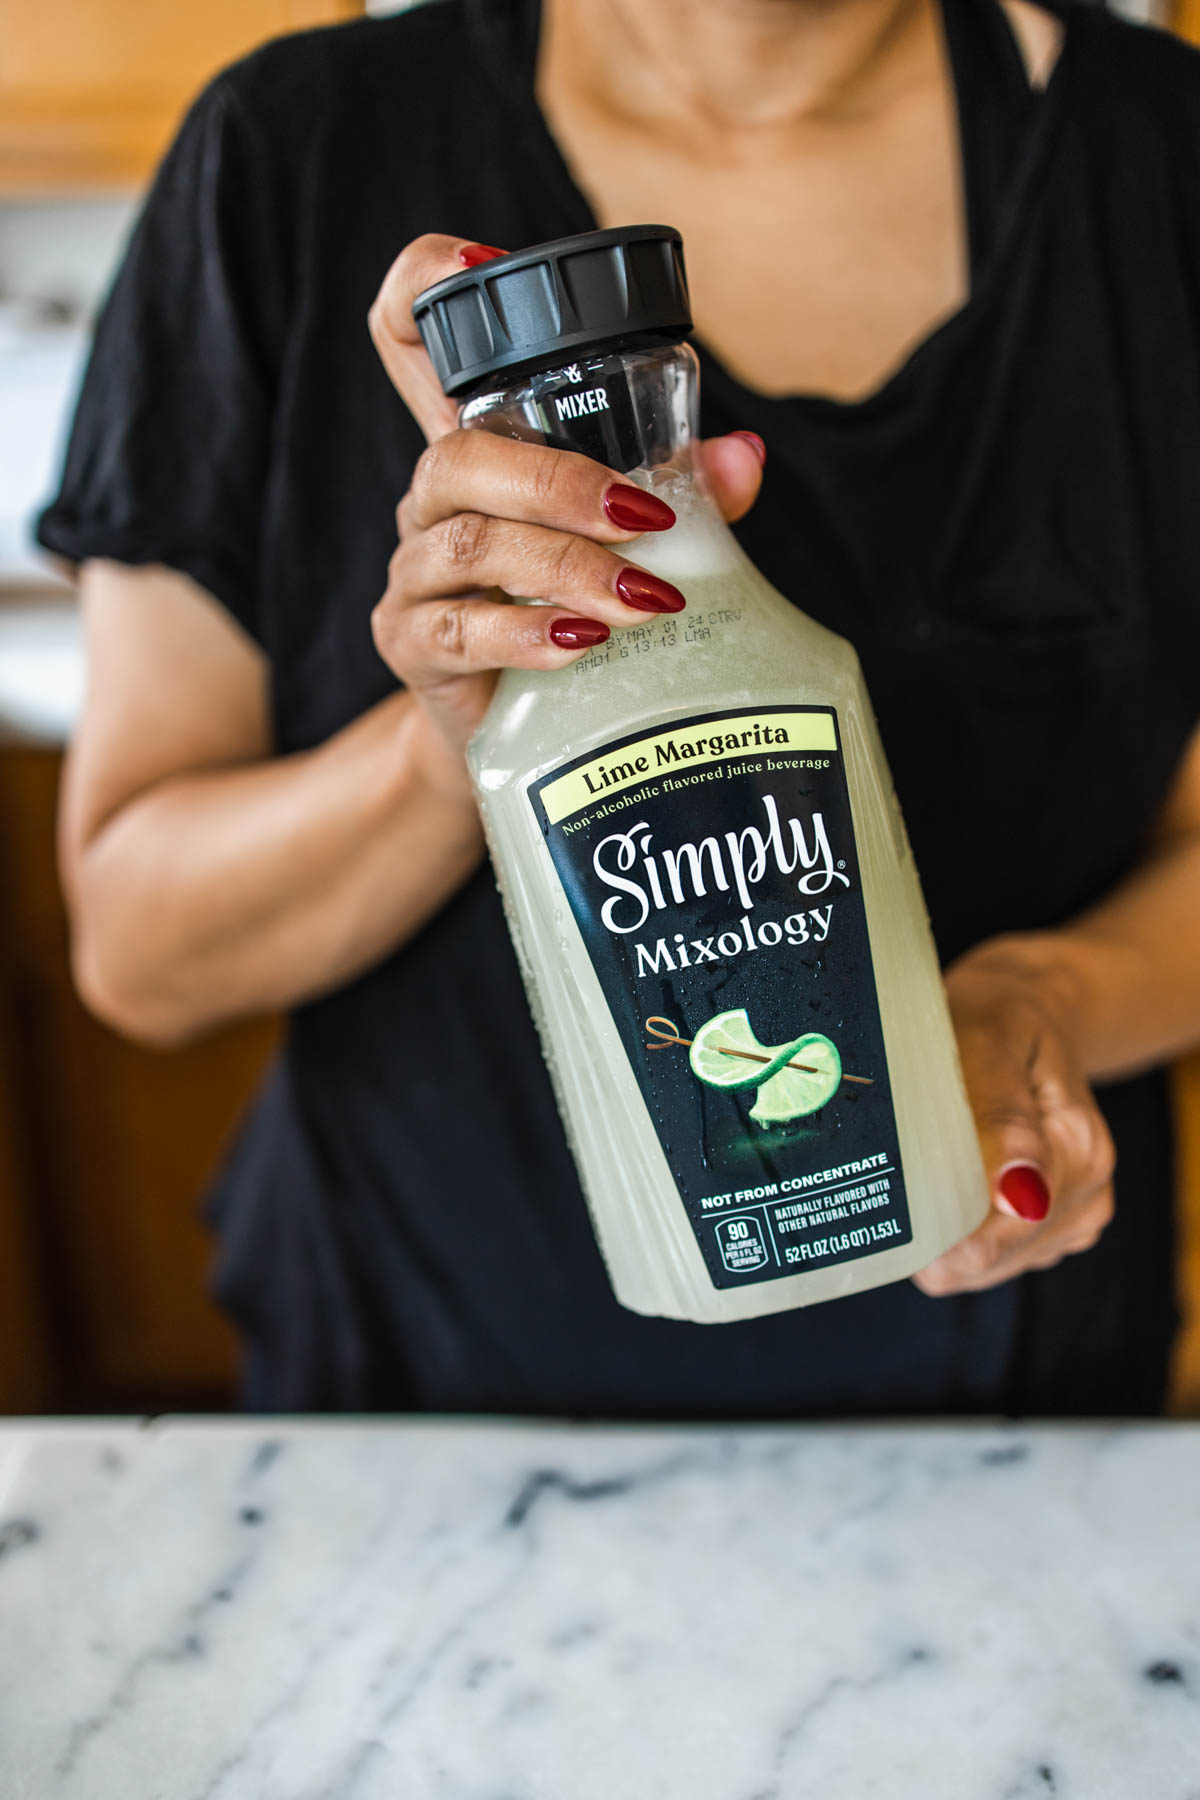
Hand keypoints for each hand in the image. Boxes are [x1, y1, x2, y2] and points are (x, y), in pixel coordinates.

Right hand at [367, 234, 764, 752]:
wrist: (524, 732)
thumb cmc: (574, 613)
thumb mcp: (632, 547)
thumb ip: (686, 499)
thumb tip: (743, 457)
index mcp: (479, 447)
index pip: (409, 336)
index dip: (427, 279)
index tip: (489, 264)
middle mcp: (435, 498)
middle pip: (459, 452)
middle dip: (559, 481)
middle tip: (643, 519)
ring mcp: (414, 571)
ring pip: (470, 543)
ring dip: (565, 567)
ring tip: (644, 600)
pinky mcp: (408, 645)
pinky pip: (455, 630)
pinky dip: (525, 633)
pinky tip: (581, 644)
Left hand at [914, 939, 1115, 1295]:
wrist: (1027, 1008)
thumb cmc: (997, 1018)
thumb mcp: (991, 1041)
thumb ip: (1003, 1118)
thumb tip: (1018, 1197)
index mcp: (1076, 1148)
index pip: (1002, 1234)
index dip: (938, 1234)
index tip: (893, 1210)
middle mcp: (1086, 1191)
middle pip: (989, 1259)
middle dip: (936, 1228)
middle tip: (895, 1168)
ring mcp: (1072, 1214)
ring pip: (985, 1266)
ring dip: (945, 1229)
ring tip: (923, 1165)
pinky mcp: (1052, 1226)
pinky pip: (989, 1258)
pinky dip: (957, 1228)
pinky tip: (945, 1182)